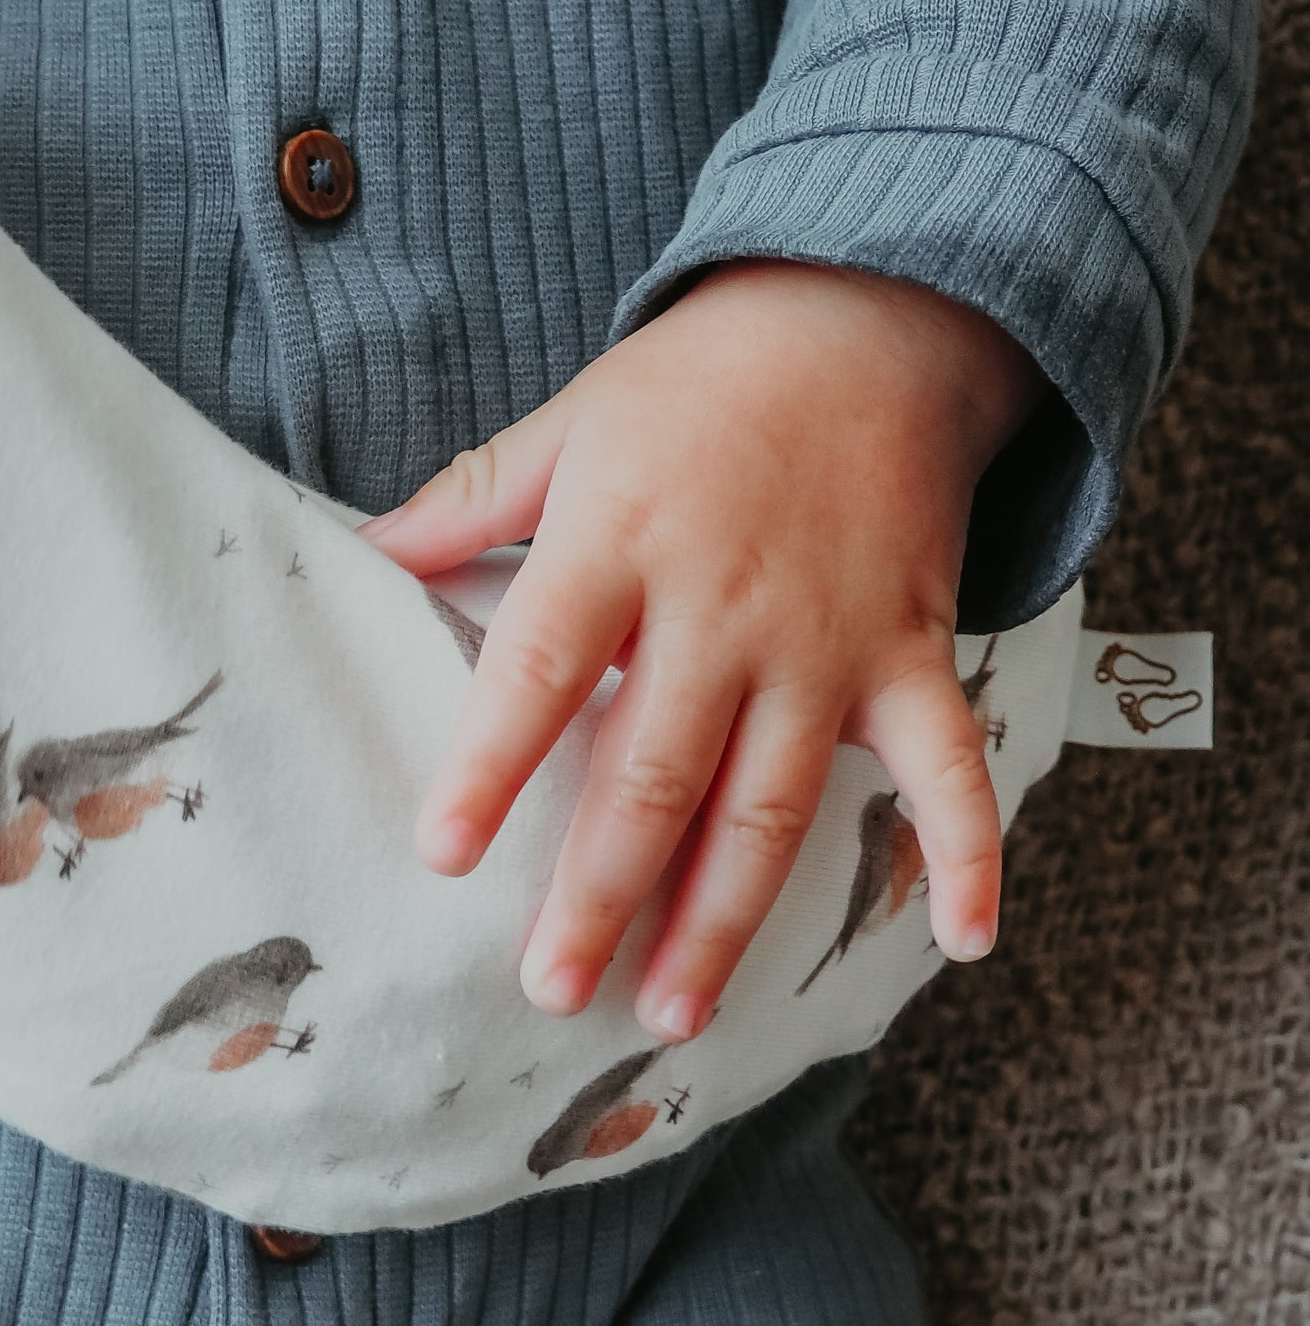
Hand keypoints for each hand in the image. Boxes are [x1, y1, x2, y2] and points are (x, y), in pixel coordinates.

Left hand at [362, 259, 1043, 1035]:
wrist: (872, 314)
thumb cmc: (697, 383)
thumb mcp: (571, 421)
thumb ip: (468, 501)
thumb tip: (356, 555)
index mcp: (619, 544)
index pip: (540, 670)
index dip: (491, 765)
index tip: (445, 855)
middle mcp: (724, 607)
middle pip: (655, 774)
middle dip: (603, 894)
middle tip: (554, 991)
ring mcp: (827, 641)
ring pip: (772, 805)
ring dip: (725, 918)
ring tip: (673, 1011)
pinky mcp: (912, 653)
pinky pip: (950, 767)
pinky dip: (969, 855)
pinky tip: (965, 945)